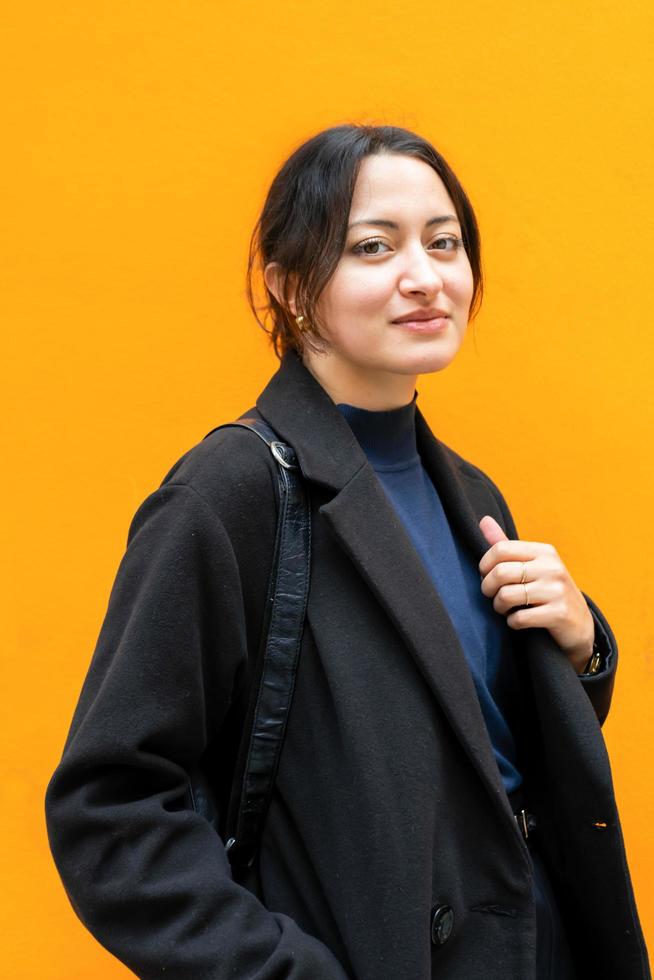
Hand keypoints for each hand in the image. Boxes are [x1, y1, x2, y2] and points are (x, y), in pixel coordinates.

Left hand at [478, 515, 594, 672]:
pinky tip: (518, 621)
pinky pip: (519, 618)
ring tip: (506, 608)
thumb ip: (505, 545)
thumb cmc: (548, 591)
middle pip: (500, 573)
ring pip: (506, 596)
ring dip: (499, 607)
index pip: (500, 549)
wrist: (579, 623)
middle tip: (493, 596)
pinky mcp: (559, 614)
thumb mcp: (531, 565)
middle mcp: (552, 567)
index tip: (486, 576)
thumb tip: (484, 520)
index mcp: (544, 552)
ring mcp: (557, 590)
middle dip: (488, 588)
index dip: (484, 565)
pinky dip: (512, 622)